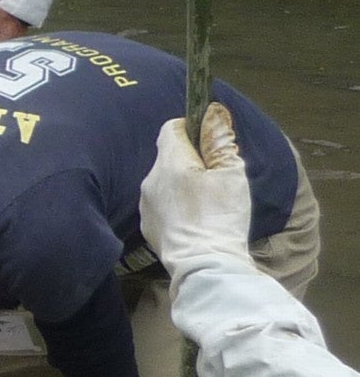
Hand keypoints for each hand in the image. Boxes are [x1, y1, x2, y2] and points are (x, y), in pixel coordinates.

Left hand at [142, 104, 255, 278]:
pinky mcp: (147, 225)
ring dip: (183, 184)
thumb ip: (220, 140)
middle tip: (216, 176)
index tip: (210, 141)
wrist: (204, 263)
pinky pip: (162, 205)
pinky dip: (177, 206)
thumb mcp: (231, 172)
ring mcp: (145, 204)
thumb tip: (212, 113)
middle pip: (169, 156)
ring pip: (165, 182)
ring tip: (208, 202)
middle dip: (192, 160)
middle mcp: (150, 179)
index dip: (191, 129)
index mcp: (170, 162)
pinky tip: (196, 220)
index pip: (171, 128)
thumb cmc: (221, 216)